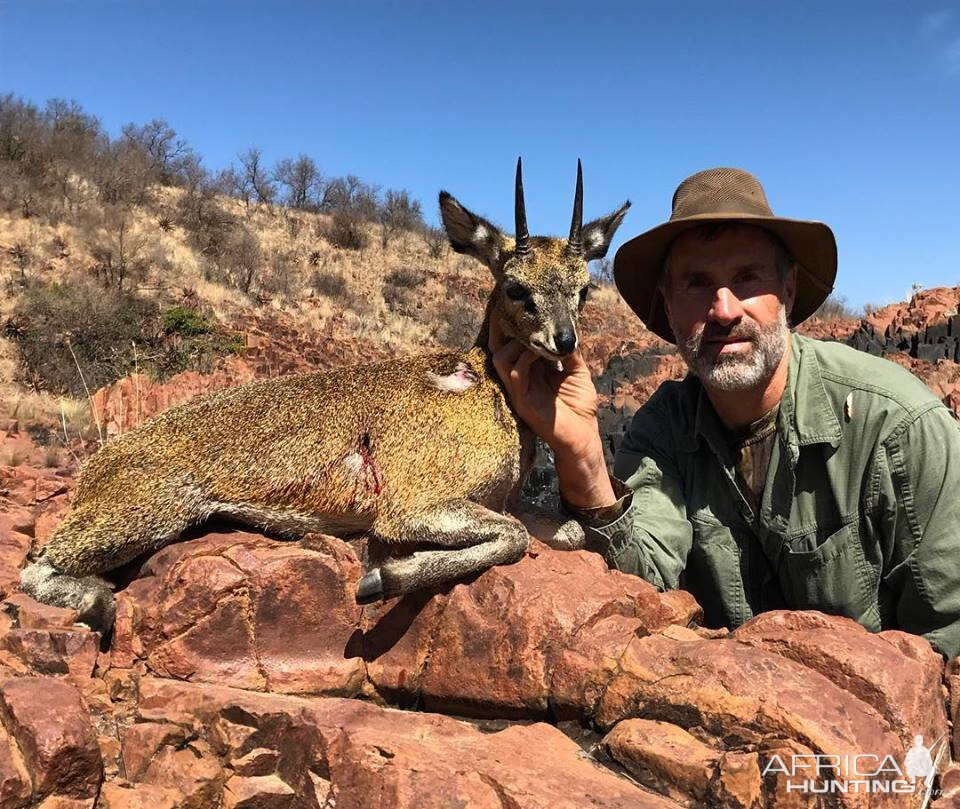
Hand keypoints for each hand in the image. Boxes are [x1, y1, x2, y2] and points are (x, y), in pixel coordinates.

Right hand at [487, 316, 599, 457]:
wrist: (583, 438)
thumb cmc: (580, 408)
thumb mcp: (578, 372)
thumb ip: (570, 352)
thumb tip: (569, 327)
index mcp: (532, 370)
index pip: (518, 343)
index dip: (523, 328)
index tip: (535, 311)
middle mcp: (522, 378)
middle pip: (502, 346)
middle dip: (514, 330)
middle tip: (531, 319)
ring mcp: (518, 389)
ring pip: (500, 357)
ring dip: (518, 343)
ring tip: (537, 338)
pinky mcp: (521, 400)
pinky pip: (514, 373)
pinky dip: (525, 358)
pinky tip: (541, 353)